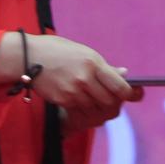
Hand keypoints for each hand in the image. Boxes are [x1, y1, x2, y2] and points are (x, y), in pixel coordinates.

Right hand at [27, 34, 141, 115]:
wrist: (28, 56)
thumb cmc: (58, 51)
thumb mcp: (84, 52)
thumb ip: (104, 67)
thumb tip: (124, 74)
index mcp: (93, 63)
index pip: (120, 86)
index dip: (131, 94)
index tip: (136, 94)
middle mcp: (85, 79)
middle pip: (110, 103)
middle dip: (115, 104)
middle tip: (116, 100)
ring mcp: (73, 92)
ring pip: (96, 110)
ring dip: (100, 109)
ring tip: (98, 101)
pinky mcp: (62, 101)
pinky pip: (81, 112)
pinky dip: (86, 111)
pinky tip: (83, 103)